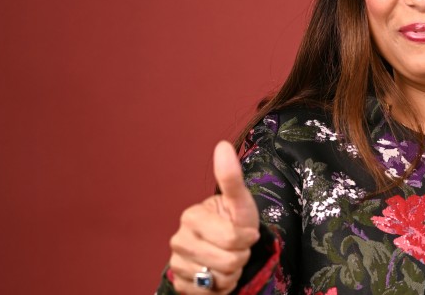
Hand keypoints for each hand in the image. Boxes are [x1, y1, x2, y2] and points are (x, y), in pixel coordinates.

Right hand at [168, 141, 260, 293]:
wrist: (227, 245)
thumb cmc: (235, 220)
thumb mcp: (240, 200)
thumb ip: (231, 177)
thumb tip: (222, 145)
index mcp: (191, 217)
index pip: (233, 239)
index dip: (247, 239)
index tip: (245, 232)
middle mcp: (178, 240)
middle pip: (227, 262)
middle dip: (240, 257)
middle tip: (236, 247)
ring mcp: (176, 263)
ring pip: (218, 279)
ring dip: (231, 273)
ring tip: (227, 259)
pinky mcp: (178, 283)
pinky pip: (206, 294)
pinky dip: (218, 288)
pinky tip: (217, 274)